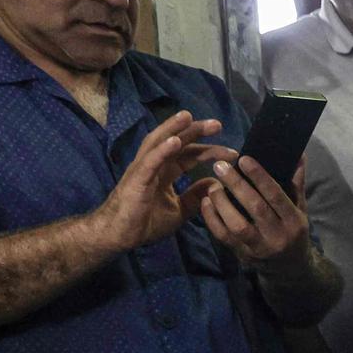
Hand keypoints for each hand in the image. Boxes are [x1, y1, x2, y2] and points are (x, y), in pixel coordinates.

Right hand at [83, 111, 224, 253]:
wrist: (120, 236)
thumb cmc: (145, 222)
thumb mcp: (179, 211)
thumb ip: (196, 197)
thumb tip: (216, 184)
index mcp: (165, 171)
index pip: (190, 154)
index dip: (210, 151)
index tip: (232, 152)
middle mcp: (155, 164)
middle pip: (177, 142)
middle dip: (196, 131)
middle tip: (218, 124)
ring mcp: (143, 169)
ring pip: (159, 142)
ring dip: (174, 128)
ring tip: (188, 117)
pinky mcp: (136, 179)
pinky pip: (150, 162)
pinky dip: (162, 150)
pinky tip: (174, 141)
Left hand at [197, 153, 313, 267]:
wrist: (288, 269)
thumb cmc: (293, 231)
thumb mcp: (300, 209)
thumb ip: (296, 183)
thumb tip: (298, 154)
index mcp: (293, 221)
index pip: (276, 196)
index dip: (260, 177)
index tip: (244, 159)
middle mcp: (277, 236)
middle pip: (256, 208)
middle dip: (237, 185)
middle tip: (220, 166)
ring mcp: (258, 247)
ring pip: (237, 225)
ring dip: (222, 203)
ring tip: (213, 186)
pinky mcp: (242, 254)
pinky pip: (223, 236)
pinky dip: (212, 219)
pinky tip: (206, 203)